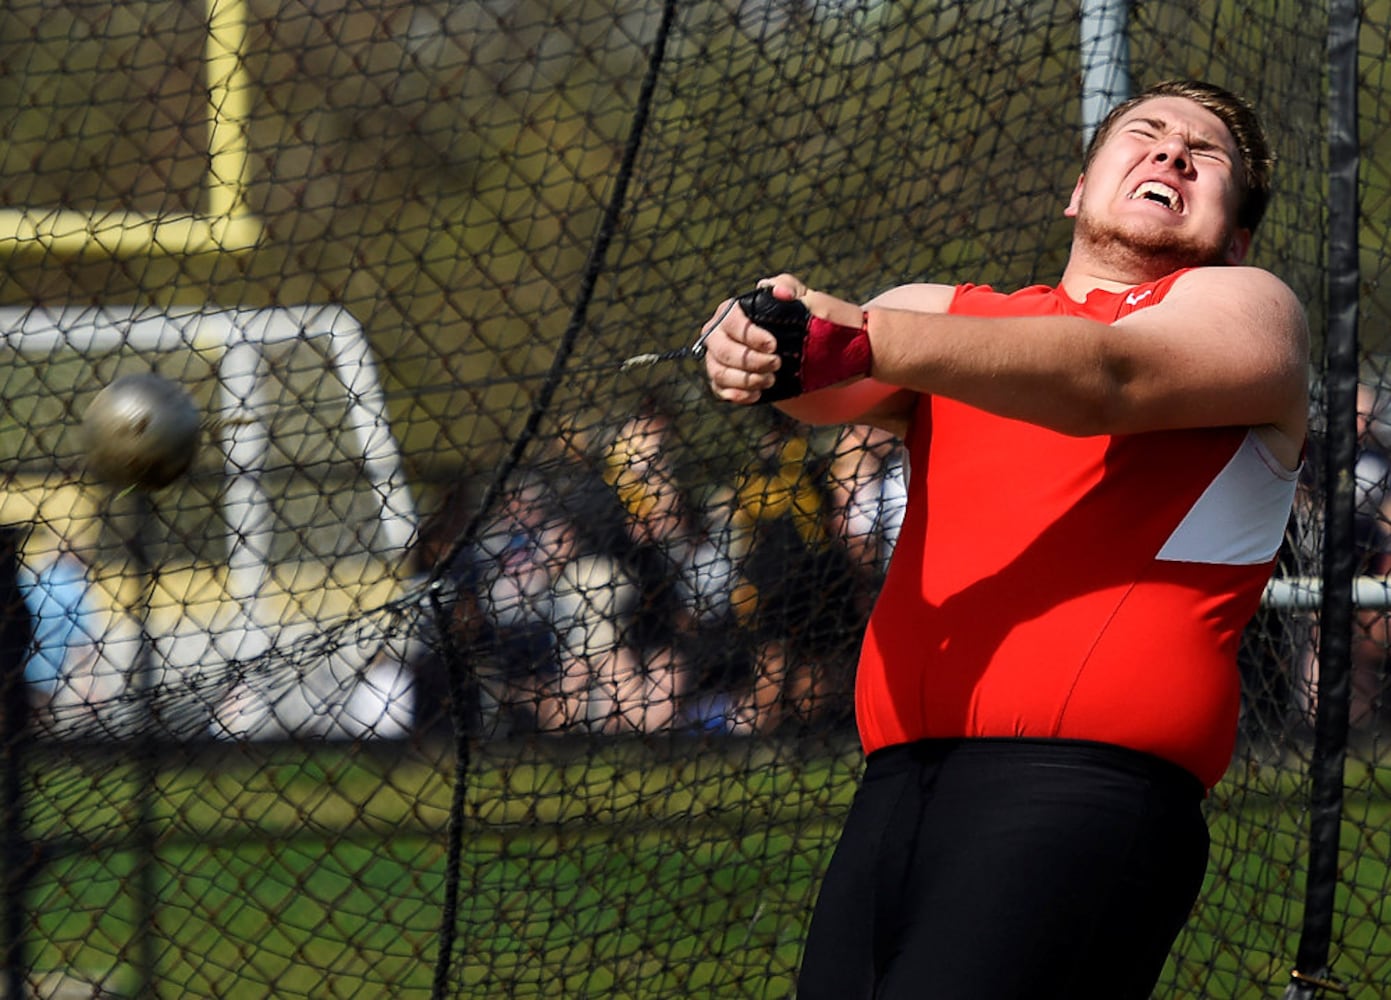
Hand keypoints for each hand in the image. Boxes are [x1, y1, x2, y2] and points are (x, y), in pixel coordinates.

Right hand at [702, 274, 869, 404]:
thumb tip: (781, 293)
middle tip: (777, 365)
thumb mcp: (799, 297)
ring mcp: (717, 357)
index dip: (749, 336)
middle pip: (722, 350)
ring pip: (719, 372)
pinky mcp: (723, 379)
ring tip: (770, 380)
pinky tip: (757, 394)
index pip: (730, 322)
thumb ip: (789, 286)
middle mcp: (717, 333)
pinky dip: (738, 394)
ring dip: (745, 380)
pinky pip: (720, 390)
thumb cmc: (796, 318)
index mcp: (731, 311)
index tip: (773, 345)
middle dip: (750, 361)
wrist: (801, 348)